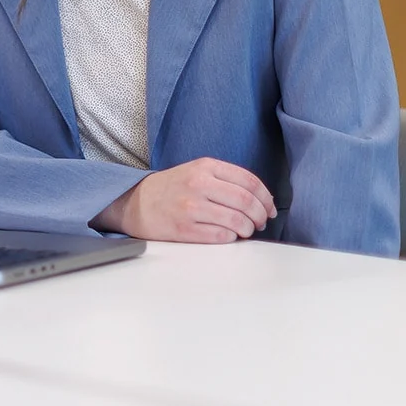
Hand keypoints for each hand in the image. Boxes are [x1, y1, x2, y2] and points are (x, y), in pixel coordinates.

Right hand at [91, 158, 276, 243]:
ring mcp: (191, 207)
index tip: (270, 208)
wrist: (134, 202)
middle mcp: (198, 184)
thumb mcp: (196, 171)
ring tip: (246, 231)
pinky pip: (220, 236)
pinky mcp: (184, 229)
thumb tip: (260, 199)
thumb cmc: (170, 188)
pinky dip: (231, 238)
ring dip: (248, 229)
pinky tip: (229, 236)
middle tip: (261, 222)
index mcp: (205, 167)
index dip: (266, 198)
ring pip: (236, 221)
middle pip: (246, 201)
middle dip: (260, 215)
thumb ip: (225, 179)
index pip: (248, 181)